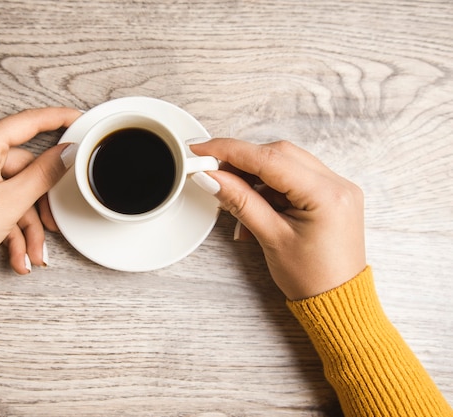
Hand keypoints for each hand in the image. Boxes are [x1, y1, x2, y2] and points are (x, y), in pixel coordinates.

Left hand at [0, 108, 81, 275]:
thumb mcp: (10, 203)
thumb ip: (44, 174)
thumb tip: (67, 153)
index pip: (26, 123)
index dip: (57, 118)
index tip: (79, 119)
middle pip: (23, 170)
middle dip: (38, 207)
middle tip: (52, 227)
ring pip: (11, 193)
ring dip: (25, 226)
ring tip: (33, 254)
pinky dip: (8, 228)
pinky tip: (17, 256)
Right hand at [190, 139, 365, 299]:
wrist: (337, 302)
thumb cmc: (312, 278)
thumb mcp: (270, 237)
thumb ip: (240, 201)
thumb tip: (211, 177)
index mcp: (327, 194)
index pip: (269, 159)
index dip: (230, 150)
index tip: (203, 149)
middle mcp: (337, 184)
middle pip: (278, 155)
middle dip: (243, 163)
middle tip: (214, 175)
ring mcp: (337, 188)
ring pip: (285, 164)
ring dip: (255, 178)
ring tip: (236, 200)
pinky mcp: (330, 195)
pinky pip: (294, 178)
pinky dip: (270, 188)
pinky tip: (255, 207)